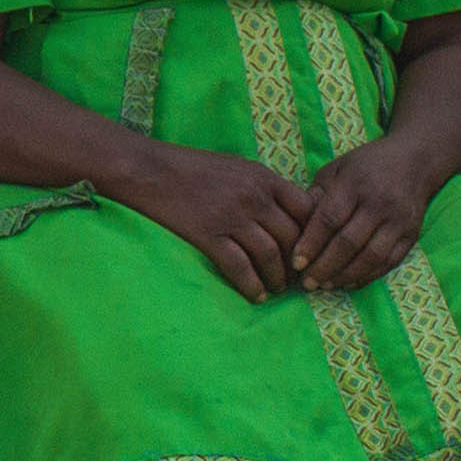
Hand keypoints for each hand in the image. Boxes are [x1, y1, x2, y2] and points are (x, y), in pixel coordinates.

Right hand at [112, 141, 314, 302]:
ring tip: (277, 289)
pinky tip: (256, 295)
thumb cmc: (190, 166)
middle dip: (298, 262)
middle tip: (297, 278)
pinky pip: (240, 267)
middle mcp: (254, 197)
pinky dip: (252, 285)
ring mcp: (232, 217)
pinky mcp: (208, 235)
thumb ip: (263, 186)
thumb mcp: (236, 166)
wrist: (148, 169)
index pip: (306, 210)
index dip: (312, 234)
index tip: (309, 250)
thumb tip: (285, 212)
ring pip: (270, 255)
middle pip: (292, 237)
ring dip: (277, 278)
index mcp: (264, 177)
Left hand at [290, 136, 440, 291]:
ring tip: (326, 286)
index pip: (329, 219)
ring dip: (345, 275)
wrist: (415, 160)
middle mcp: (378, 203)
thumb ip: (316, 196)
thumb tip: (295, 227)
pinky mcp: (412, 234)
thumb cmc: (364, 166)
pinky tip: (350, 283)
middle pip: (349, 242)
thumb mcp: (336, 170)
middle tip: (307, 283)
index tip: (296, 263)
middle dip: (325, 267)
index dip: (311, 244)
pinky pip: (390, 262)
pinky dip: (368, 276)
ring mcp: (398, 220)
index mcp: (354, 183)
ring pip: (371, 256)